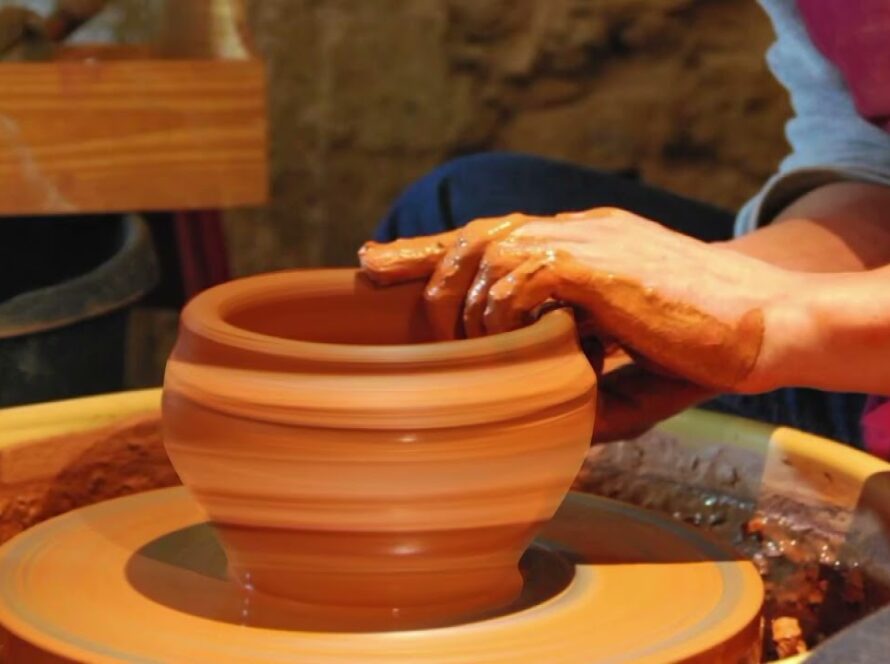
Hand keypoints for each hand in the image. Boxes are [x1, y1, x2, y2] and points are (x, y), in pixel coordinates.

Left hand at [360, 208, 800, 439]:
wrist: (765, 326)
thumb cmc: (697, 350)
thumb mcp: (621, 374)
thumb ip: (574, 388)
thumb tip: (541, 427)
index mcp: (579, 248)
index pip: (491, 239)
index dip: (427, 251)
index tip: (374, 263)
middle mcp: (575, 232)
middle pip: (476, 234)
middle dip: (420, 263)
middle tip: (380, 285)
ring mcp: (587, 240)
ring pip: (490, 248)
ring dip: (465, 301)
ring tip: (465, 345)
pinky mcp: (600, 261)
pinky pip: (524, 273)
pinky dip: (505, 310)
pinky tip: (514, 341)